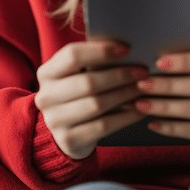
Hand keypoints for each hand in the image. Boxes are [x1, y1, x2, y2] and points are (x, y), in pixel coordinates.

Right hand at [34, 41, 148, 159]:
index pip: (72, 55)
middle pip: (88, 82)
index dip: (101, 51)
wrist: (66, 133)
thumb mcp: (76, 76)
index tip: (126, 50)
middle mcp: (46, 96)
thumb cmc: (78, 95)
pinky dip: (125, 117)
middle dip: (119, 75)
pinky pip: (103, 126)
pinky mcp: (68, 139)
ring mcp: (55, 120)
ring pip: (97, 104)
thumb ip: (93, 61)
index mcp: (47, 73)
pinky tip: (139, 109)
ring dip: (125, 94)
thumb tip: (127, 49)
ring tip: (143, 88)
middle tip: (143, 71)